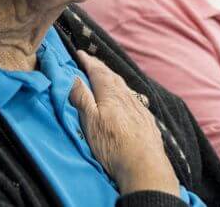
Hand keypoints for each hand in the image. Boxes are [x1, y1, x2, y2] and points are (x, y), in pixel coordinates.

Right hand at [69, 51, 178, 195]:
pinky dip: (124, 94)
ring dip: (113, 80)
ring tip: (106, 78)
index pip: (98, 71)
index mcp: (111, 93)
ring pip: (124, 87)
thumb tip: (73, 76)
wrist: (144, 165)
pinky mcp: (146, 120)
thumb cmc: (113, 145)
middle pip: (112, 77)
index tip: (79, 53)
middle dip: (100, 68)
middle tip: (90, 62)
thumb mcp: (91, 121)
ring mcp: (139, 108)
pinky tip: (125, 100)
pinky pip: (133, 99)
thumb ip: (82, 97)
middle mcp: (127, 96)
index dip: (88, 61)